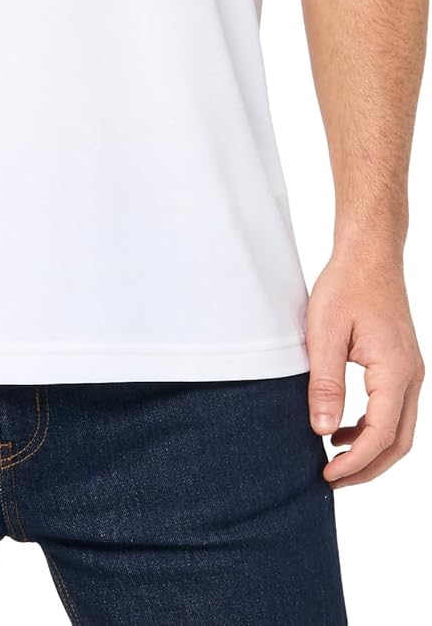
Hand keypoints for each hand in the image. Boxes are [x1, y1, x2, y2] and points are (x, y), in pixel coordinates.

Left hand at [306, 249, 424, 487]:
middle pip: (398, 442)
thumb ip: (325, 384)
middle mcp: (412, 376)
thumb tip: (323, 430)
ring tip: (333, 458)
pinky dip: (372, 429)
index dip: (355, 463)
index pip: (381, 436)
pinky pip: (395, 410)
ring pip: (400, 429)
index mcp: (395, 371)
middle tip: (332, 480)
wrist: (369, 254)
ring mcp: (411, 371)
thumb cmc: (346, 286)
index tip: (328, 476)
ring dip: (371, 450)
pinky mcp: (401, 365)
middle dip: (367, 468)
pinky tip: (342, 428)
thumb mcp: (324, 334)